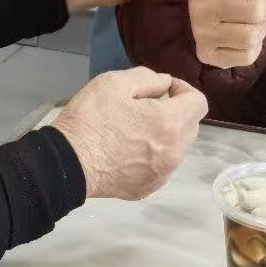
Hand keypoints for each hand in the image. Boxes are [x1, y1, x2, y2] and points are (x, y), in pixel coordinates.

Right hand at [52, 67, 207, 199]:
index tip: (162, 89)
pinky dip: (155, 154)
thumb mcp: (116, 82)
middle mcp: (174, 152)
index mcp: (171, 123)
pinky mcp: (148, 188)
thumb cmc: (92, 118)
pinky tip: (130, 149)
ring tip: (136, 128)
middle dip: (176, 111)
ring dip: (166, 134)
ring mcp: (162, 174)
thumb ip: (149, 78)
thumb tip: (165, 85)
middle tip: (147, 106)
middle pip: (191, 125)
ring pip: (178, 147)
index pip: (199, 102)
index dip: (183, 90)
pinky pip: (163, 165)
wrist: (66, 163)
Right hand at [189, 0, 265, 68]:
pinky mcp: (209, 55)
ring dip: (258, 27)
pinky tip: (239, 34)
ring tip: (245, 18)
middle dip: (263, 7)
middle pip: (257, 12)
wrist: (218, 9)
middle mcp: (198, 7)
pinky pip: (248, 54)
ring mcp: (201, 34)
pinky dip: (252, 46)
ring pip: (254, 34)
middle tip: (249, 2)